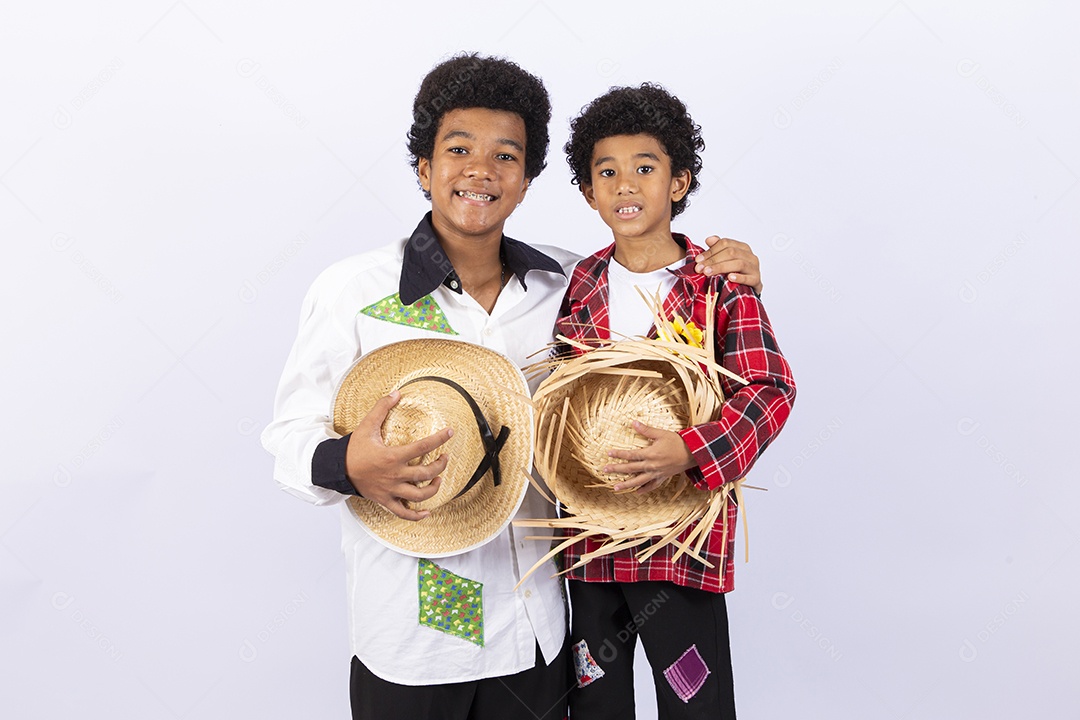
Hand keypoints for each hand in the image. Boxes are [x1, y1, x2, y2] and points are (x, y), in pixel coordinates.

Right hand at [345, 391, 452, 520]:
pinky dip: (416, 516)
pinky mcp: (385, 501)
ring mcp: (390, 490)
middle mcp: (394, 475)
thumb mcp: (367, 425)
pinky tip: (426, 513)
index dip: (440, 438)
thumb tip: (396, 392)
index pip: (423, 447)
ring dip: (433, 488)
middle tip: (445, 458)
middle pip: (426, 473)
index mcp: (392, 456)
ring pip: (419, 495)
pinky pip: (403, 513)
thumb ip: (382, 408)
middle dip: (440, 465)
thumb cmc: (353, 448)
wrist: (337, 469)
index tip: (450, 432)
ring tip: (439, 479)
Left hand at [605, 421, 696, 493]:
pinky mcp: (662, 477)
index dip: (619, 454)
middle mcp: (651, 466)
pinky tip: (636, 492)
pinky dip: (644, 490)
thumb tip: (633, 422)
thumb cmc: (677, 442)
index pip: (630, 455)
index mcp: (650, 454)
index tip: (608, 453)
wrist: (692, 453)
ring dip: (626, 485)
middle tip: (605, 470)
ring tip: (615, 488)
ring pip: (638, 481)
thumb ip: (646, 430)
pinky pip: (651, 486)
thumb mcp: (661, 434)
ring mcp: (656, 473)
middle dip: (617, 469)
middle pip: (630, 469)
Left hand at [695, 236, 762, 294]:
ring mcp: (754, 268)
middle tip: (700, 268)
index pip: (725, 243)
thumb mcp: (724, 260)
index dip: (710, 251)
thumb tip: (708, 239)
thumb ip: (717, 249)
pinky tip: (729, 278)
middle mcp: (750, 256)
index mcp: (742, 248)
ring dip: (721, 267)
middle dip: (713, 260)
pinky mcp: (756, 280)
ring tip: (708, 272)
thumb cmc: (735, 273)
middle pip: (731, 252)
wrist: (748, 289)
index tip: (698, 260)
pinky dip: (739, 277)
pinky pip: (749, 278)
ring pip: (739, 263)